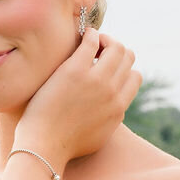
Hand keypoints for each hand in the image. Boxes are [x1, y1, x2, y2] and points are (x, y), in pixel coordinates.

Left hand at [14, 28, 141, 163]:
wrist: (44, 145)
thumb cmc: (65, 144)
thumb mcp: (100, 136)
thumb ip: (111, 119)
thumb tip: (114, 109)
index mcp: (119, 107)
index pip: (135, 77)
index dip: (122, 68)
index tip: (107, 67)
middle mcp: (112, 92)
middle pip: (128, 57)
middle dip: (115, 50)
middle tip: (99, 51)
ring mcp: (95, 80)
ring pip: (116, 47)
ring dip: (105, 39)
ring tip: (92, 42)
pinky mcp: (75, 70)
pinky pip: (91, 41)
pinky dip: (90, 34)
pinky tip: (83, 35)